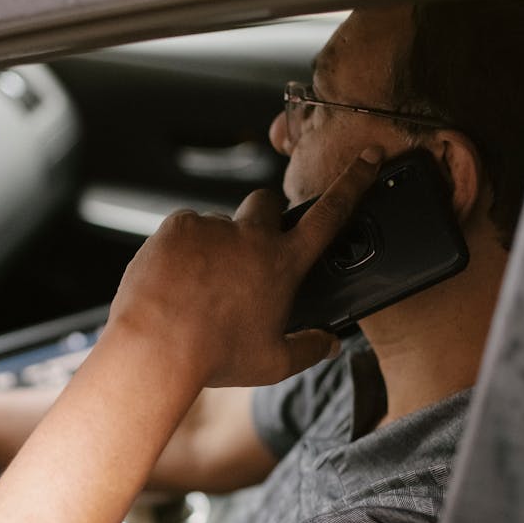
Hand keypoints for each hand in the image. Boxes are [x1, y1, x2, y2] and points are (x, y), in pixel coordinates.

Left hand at [106, 146, 382, 388]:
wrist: (156, 349)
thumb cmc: (213, 357)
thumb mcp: (272, 363)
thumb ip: (308, 349)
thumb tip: (328, 343)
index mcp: (283, 263)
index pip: (330, 214)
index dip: (353, 182)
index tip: (367, 158)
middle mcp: (250, 236)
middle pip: (269, 203)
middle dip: (265, 217)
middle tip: (249, 249)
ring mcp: (212, 227)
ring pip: (219, 223)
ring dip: (215, 244)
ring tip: (198, 284)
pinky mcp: (177, 226)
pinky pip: (185, 228)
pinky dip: (182, 249)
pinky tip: (176, 278)